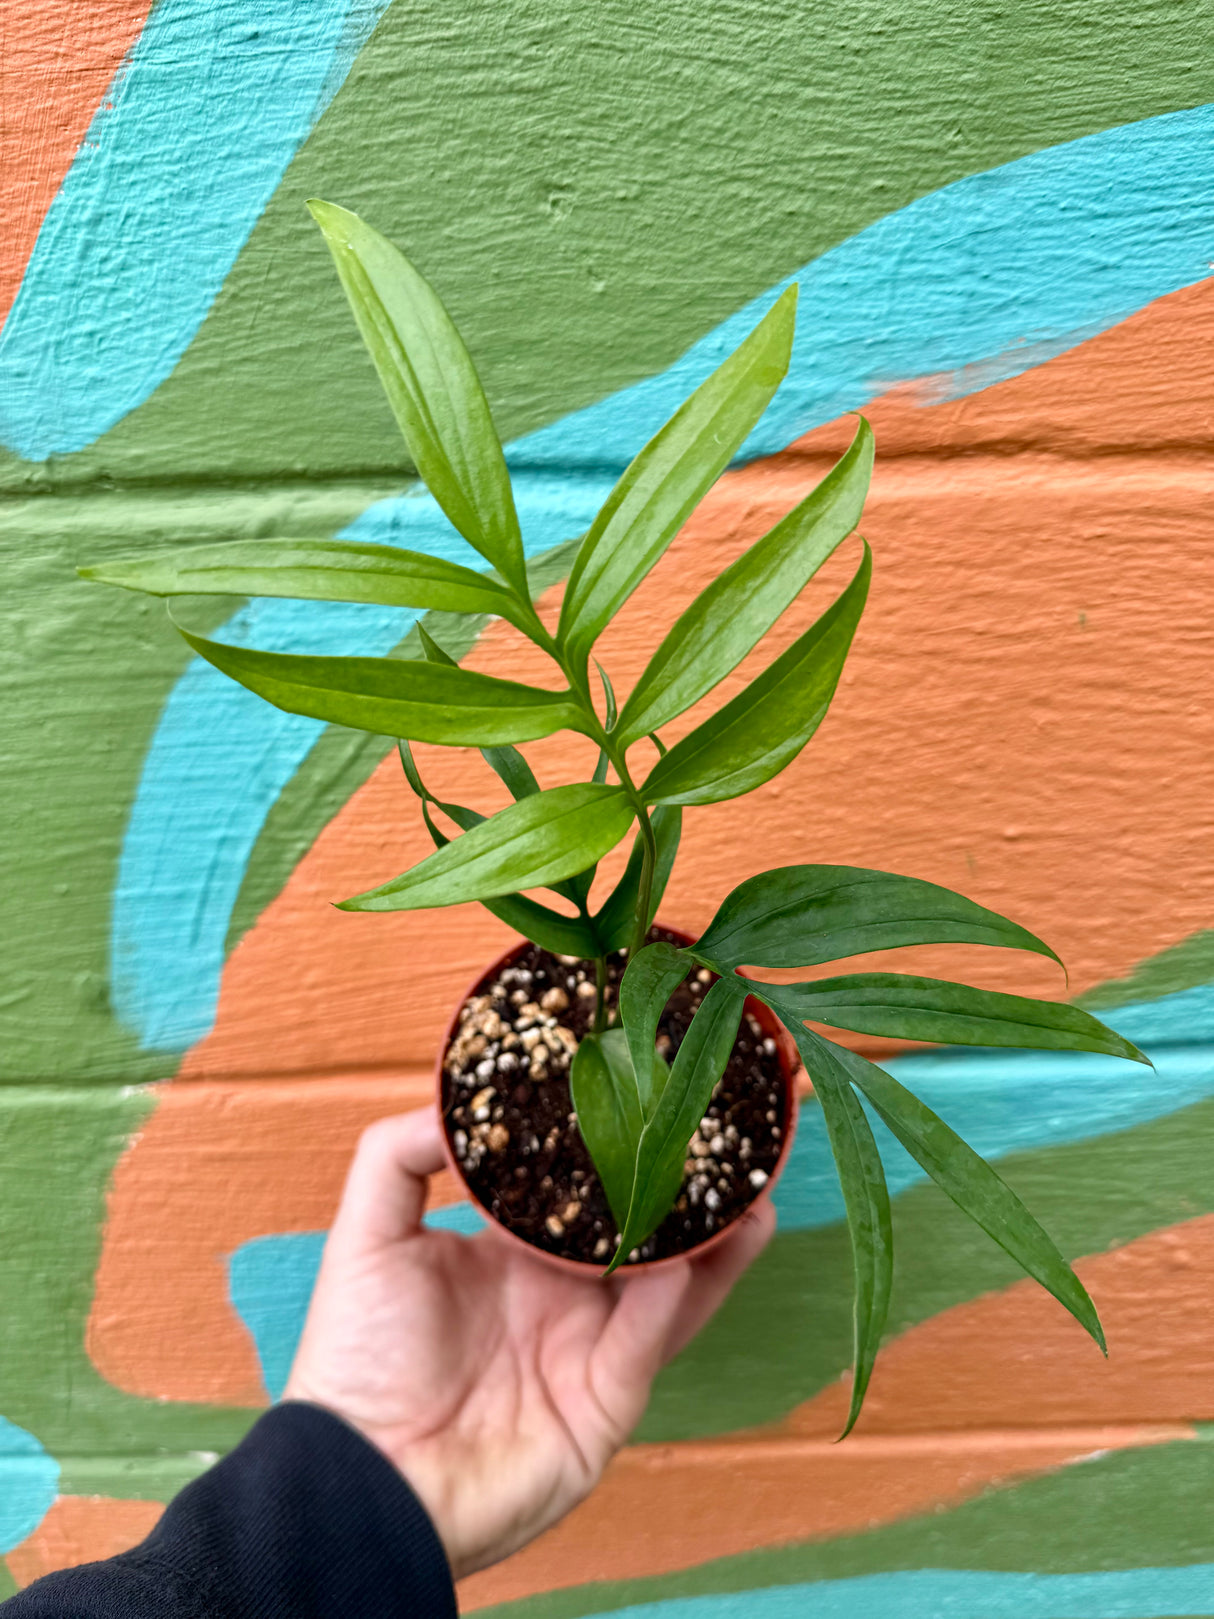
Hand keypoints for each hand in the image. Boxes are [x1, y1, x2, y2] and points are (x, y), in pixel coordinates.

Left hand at [284, 1106, 773, 1579]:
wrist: (367, 1477)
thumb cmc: (356, 1360)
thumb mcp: (368, 1237)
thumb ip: (399, 1157)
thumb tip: (452, 1098)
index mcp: (511, 1252)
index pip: (580, 1187)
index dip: (614, 1145)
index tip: (648, 1094)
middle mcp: (560, 1293)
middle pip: (641, 1229)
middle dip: (687, 1185)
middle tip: (730, 1131)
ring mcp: (589, 1346)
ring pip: (671, 1281)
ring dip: (715, 1237)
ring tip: (755, 1188)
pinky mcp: (608, 1400)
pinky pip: (651, 1336)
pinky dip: (678, 1292)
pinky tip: (704, 1246)